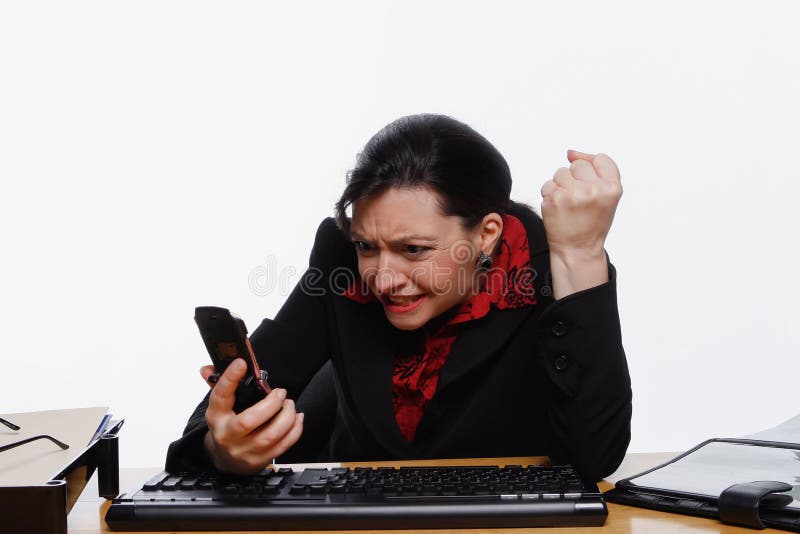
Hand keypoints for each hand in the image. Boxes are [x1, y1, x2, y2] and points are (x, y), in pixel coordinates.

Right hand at [200, 359, 303, 473]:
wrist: (224, 459)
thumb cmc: (226, 426)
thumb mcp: (220, 406)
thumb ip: (219, 384)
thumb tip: (207, 368)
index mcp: (216, 417)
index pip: (220, 396)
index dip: (230, 378)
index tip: (241, 363)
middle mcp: (227, 435)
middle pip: (248, 421)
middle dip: (270, 404)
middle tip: (281, 393)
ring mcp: (244, 451)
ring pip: (270, 435)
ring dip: (287, 416)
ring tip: (289, 405)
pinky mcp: (259, 461)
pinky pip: (283, 445)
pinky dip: (295, 429)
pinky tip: (296, 418)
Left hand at [540, 150, 621, 256]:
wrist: (578, 249)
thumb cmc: (592, 222)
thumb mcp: (607, 195)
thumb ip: (596, 170)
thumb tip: (571, 152)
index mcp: (613, 188)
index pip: (600, 159)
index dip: (592, 171)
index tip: (590, 186)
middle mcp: (594, 190)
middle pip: (578, 165)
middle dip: (575, 179)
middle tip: (579, 199)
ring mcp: (573, 194)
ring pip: (560, 172)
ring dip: (561, 185)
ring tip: (568, 204)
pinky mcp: (554, 199)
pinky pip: (548, 184)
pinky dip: (550, 195)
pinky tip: (558, 208)